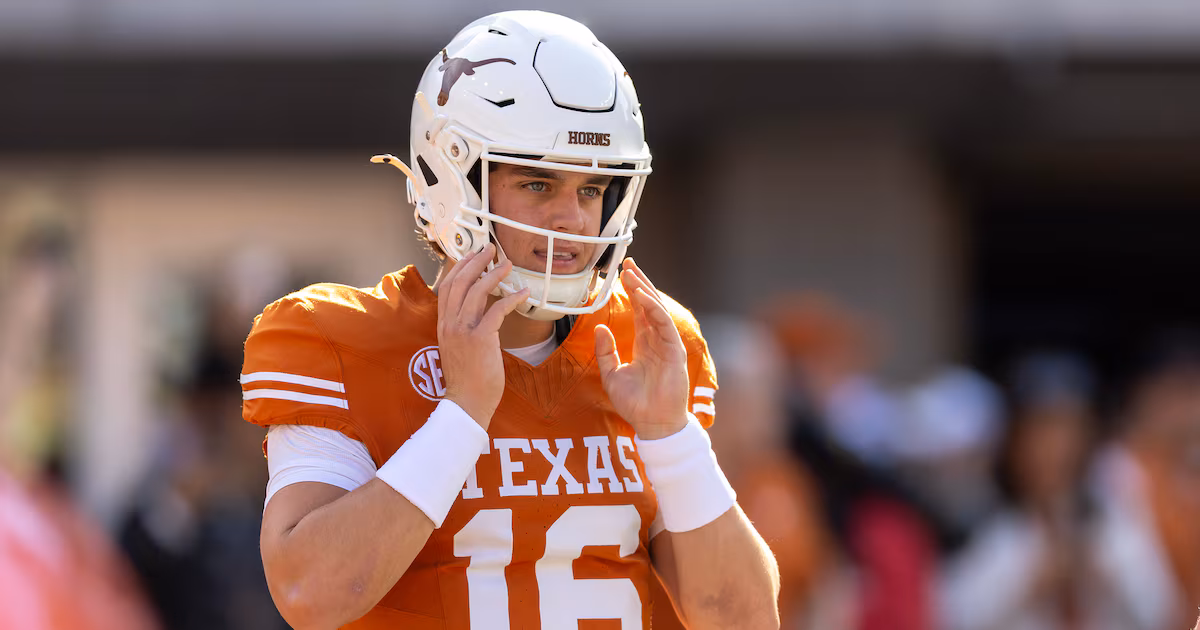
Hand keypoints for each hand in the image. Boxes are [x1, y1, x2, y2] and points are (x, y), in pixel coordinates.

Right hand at [437, 244, 528, 427]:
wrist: (466, 404)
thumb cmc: (467, 380)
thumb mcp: (457, 348)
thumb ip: (463, 329)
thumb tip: (479, 314)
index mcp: (443, 325)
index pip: (447, 286)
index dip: (459, 266)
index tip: (472, 255)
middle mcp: (450, 324)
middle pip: (459, 281)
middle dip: (476, 261)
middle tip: (491, 249)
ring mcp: (463, 331)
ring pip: (476, 291)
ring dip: (494, 273)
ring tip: (508, 264)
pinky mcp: (480, 339)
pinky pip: (496, 310)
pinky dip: (511, 298)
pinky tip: (523, 293)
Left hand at [594, 258, 689, 439]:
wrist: (652, 424)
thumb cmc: (635, 403)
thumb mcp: (611, 375)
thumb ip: (605, 351)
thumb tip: (599, 328)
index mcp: (644, 344)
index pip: (638, 311)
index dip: (631, 292)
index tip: (621, 273)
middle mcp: (657, 340)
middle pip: (649, 305)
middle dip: (639, 283)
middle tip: (627, 264)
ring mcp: (667, 345)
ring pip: (657, 311)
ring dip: (645, 291)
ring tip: (632, 275)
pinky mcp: (674, 352)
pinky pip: (664, 325)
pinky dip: (654, 310)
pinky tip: (642, 297)